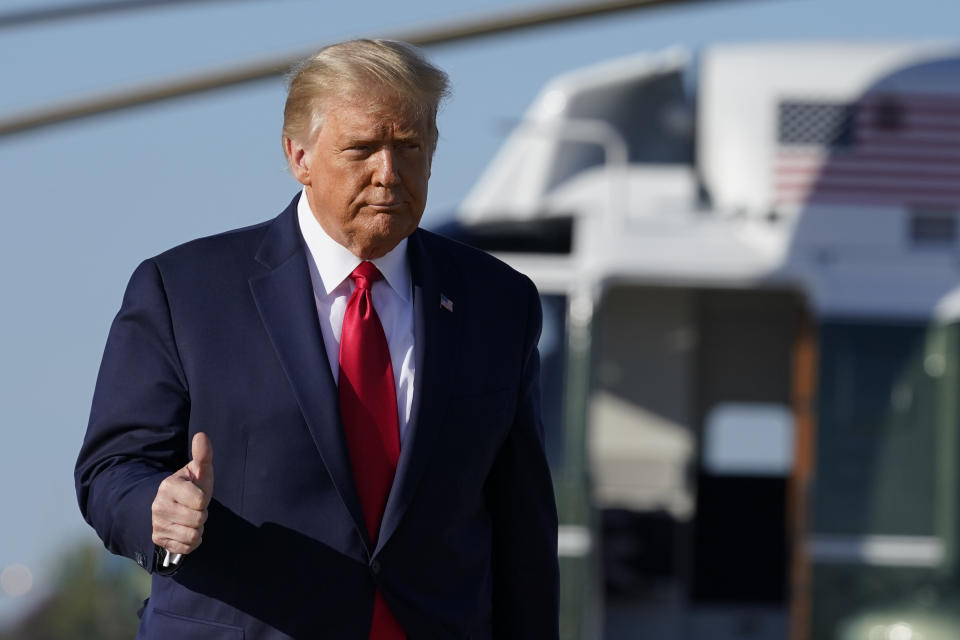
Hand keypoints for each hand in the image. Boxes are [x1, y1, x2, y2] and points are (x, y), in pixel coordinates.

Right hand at [151, 432, 213, 556]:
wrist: (175, 505)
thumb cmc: (192, 485)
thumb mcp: (199, 470)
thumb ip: (203, 455)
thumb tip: (201, 435)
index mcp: (168, 486)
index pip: (200, 500)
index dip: (204, 499)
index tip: (196, 494)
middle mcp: (158, 506)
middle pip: (198, 519)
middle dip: (202, 514)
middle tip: (194, 507)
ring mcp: (157, 524)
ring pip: (192, 535)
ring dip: (197, 528)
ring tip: (190, 518)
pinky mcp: (159, 539)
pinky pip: (186, 548)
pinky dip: (191, 541)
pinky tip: (185, 529)